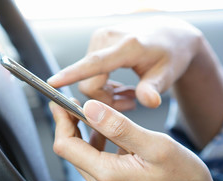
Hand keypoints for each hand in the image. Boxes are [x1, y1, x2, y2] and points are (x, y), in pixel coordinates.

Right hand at [48, 17, 222, 147]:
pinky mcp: (96, 43)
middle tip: (130, 104)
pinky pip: (90, 73)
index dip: (71, 75)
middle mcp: (107, 39)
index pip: (94, 63)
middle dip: (105, 100)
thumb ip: (155, 89)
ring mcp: (99, 39)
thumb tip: (148, 102)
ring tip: (130, 96)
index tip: (52, 84)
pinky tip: (121, 87)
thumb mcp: (167, 74)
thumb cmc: (170, 54)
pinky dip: (104, 85)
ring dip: (105, 94)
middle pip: (89, 82)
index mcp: (127, 46)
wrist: (169, 34)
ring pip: (88, 80)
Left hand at [49, 100, 222, 180]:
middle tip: (78, 104)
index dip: (61, 120)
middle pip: (72, 153)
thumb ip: (119, 127)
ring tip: (100, 118)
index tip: (60, 102)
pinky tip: (117, 141)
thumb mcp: (155, 146)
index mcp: (108, 176)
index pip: (65, 145)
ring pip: (86, 161)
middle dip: (72, 126)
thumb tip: (90, 108)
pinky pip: (99, 171)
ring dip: (88, 138)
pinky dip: (101, 151)